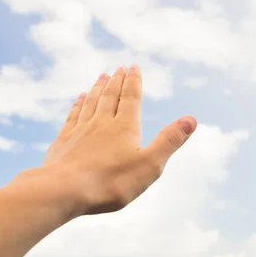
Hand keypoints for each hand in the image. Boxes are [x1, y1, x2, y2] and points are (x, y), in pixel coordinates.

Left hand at [41, 64, 196, 215]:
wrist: (63, 190)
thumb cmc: (110, 182)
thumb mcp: (149, 165)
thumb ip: (169, 141)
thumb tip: (191, 119)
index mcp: (124, 127)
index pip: (130, 97)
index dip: (133, 81)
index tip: (134, 66)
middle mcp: (101, 122)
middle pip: (109, 95)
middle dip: (117, 81)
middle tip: (120, 67)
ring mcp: (80, 130)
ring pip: (90, 102)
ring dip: (97, 88)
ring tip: (102, 76)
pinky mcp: (63, 141)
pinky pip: (73, 115)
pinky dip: (78, 104)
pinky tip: (79, 99)